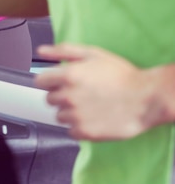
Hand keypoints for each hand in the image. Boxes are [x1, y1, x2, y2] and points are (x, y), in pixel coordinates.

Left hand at [35, 43, 150, 140]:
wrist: (144, 98)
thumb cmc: (120, 74)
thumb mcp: (93, 54)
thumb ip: (63, 51)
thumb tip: (41, 51)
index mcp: (68, 75)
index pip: (39, 81)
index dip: (49, 80)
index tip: (58, 81)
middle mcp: (68, 96)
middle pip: (49, 99)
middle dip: (60, 94)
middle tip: (79, 92)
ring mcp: (76, 116)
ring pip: (59, 116)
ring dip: (69, 111)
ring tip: (88, 105)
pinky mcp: (85, 133)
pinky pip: (70, 131)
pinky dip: (78, 126)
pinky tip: (92, 117)